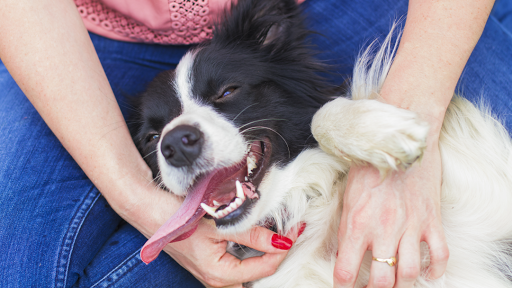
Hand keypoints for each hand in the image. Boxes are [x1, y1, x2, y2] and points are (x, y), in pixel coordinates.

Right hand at [164, 219, 301, 287]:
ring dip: (260, 260)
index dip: (283, 248)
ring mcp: (210, 272)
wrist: (147, 207)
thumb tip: (281, 241)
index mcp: (219, 273)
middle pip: (255, 277)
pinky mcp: (207, 262)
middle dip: (274, 261)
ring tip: (275, 239)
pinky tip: (254, 240)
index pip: (264, 267)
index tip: (296, 229)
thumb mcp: (219, 224)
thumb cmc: (178, 215)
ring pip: (244, 274)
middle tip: (288, 237)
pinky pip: (234, 267)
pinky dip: (248, 256)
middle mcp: (215, 279)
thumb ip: (252, 235)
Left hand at [334, 139, 448, 287]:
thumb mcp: (347, 195)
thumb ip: (347, 226)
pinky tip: (428, 273)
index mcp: (356, 224)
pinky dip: (435, 269)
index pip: (346, 271)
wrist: (398, 138)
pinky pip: (439, 255)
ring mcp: (410, 226)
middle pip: (381, 281)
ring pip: (409, 274)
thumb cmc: (367, 163)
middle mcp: (383, 230)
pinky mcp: (431, 219)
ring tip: (395, 284)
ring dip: (402, 285)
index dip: (342, 287)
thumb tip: (343, 251)